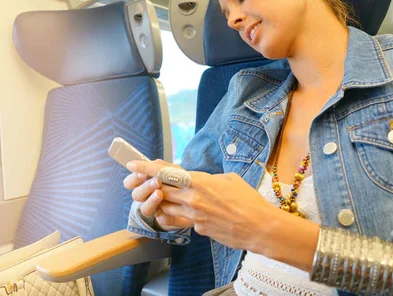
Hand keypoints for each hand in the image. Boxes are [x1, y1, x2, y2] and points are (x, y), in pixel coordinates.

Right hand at [123, 159, 192, 230]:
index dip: (133, 179)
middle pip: (136, 195)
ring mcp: (155, 209)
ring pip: (145, 209)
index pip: (130, 182)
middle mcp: (147, 197)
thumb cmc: (182, 180)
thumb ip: (162, 167)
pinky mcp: (165, 219)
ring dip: (151, 201)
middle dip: (145, 188)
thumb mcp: (174, 171)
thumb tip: (152, 162)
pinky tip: (168, 209)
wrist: (197, 198)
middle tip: (157, 182)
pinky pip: (161, 220)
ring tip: (160, 193)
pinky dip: (163, 215)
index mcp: (145, 183)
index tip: (142, 174)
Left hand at [127, 161, 281, 252]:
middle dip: (145, 184)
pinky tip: (170, 212)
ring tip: (154, 195)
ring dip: (157, 200)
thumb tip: (198, 178)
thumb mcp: (228, 179)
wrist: (259, 226)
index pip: (166, 172)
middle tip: (135, 180)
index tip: (133, 164)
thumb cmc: (248, 200)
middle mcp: (193, 198)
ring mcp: (193, 216)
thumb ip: (208, 178)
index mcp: (200, 181)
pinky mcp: (197, 229)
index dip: (146, 168)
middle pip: (159, 189)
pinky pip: (176, 221)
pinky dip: (170, 216)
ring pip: (164, 207)